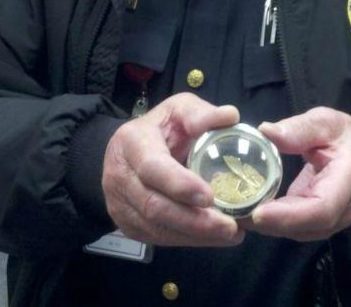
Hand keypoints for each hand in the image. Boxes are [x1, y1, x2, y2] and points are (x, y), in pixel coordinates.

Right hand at [102, 92, 242, 246]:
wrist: (129, 150)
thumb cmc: (160, 128)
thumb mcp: (178, 110)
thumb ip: (200, 113)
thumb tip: (230, 116)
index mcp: (132, 142)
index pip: (152, 168)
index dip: (180, 184)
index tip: (210, 196)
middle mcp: (120, 176)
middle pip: (155, 206)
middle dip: (194, 220)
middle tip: (231, 226)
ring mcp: (120, 204)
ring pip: (157, 228)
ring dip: (196, 235)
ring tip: (231, 234)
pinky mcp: (127, 225)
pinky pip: (158, 238)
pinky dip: (188, 240)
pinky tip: (214, 237)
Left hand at [241, 107, 350, 241]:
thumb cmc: (346, 137)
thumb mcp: (326, 122)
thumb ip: (300, 128)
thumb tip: (265, 131)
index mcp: (348, 180)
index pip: (321, 208)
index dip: (289, 215)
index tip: (257, 212)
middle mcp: (342, 210)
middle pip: (304, 226)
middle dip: (268, 222)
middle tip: (231, 210)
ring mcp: (330, 221)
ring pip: (296, 231)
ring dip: (266, 225)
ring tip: (233, 210)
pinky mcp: (316, 223)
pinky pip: (293, 226)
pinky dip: (270, 221)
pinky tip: (246, 208)